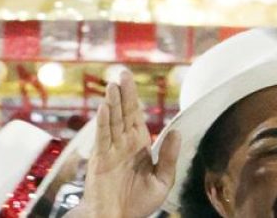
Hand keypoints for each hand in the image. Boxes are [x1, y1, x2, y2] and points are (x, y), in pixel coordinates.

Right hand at [79, 67, 179, 217]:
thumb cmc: (138, 203)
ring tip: (112, 85)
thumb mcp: (162, 180)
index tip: (130, 79)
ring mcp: (111, 151)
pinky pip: (102, 138)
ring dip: (112, 103)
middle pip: (123, 113)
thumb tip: (176, 133)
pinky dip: (103, 123)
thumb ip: (169, 157)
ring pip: (112, 122)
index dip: (134, 97)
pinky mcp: (100, 160)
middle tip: (121, 73)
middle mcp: (123, 144)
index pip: (136, 116)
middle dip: (123, 93)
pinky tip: (105, 108)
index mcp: (139, 145)